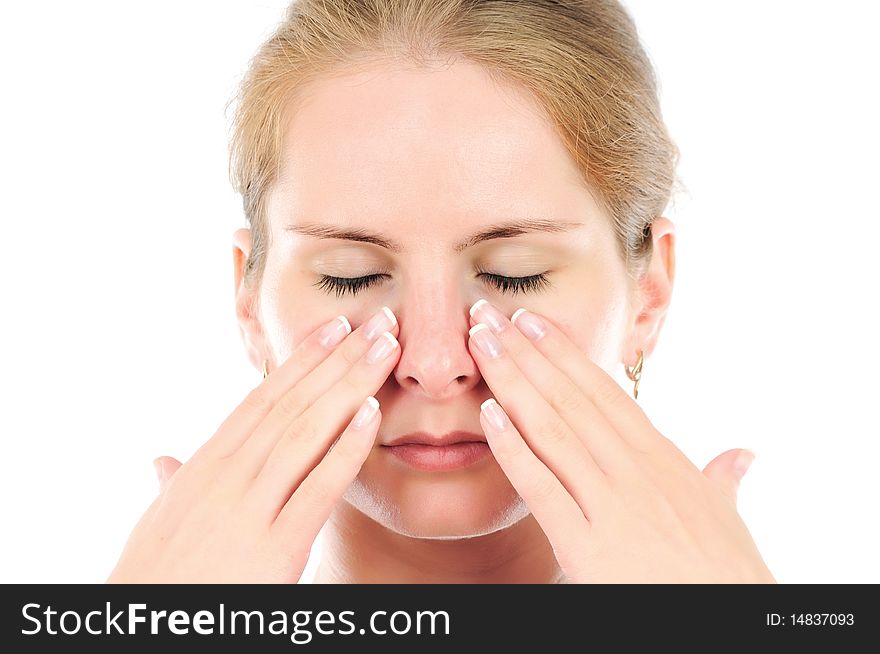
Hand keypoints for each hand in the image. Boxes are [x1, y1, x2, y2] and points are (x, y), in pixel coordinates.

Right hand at [107, 307, 400, 582]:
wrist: (141, 633)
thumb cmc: (154, 581)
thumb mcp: (161, 524)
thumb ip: (173, 486)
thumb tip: (164, 459)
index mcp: (205, 466)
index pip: (262, 400)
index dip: (303, 360)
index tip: (335, 327)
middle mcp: (226, 476)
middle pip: (292, 404)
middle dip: (339, 359)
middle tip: (379, 320)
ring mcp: (248, 509)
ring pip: (306, 432)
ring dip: (351, 385)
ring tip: (386, 349)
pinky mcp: (273, 549)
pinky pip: (316, 490)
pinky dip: (346, 448)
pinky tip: (373, 415)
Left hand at [467, 299, 775, 582]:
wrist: (732, 621)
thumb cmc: (728, 575)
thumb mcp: (726, 518)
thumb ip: (723, 480)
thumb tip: (741, 454)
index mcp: (662, 458)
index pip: (602, 392)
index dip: (562, 353)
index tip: (530, 320)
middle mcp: (635, 470)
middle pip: (569, 397)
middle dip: (524, 352)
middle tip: (486, 313)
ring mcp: (612, 504)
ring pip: (552, 428)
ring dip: (511, 381)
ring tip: (480, 345)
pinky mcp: (588, 546)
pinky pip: (543, 488)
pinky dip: (513, 449)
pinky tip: (487, 416)